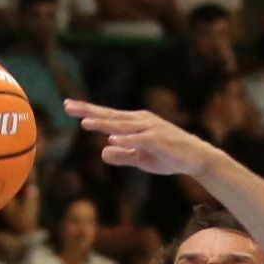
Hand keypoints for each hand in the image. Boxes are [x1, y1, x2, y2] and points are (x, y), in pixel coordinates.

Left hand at [65, 102, 211, 175]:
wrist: (195, 158)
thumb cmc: (168, 156)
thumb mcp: (141, 158)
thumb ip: (122, 154)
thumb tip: (103, 150)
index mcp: (134, 123)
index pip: (107, 116)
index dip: (88, 112)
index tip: (68, 106)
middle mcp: (139, 121)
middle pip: (109, 115)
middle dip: (88, 111)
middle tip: (67, 105)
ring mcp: (149, 129)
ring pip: (122, 125)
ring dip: (103, 124)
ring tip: (84, 123)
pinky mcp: (159, 140)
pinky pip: (139, 139)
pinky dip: (126, 139)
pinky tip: (113, 139)